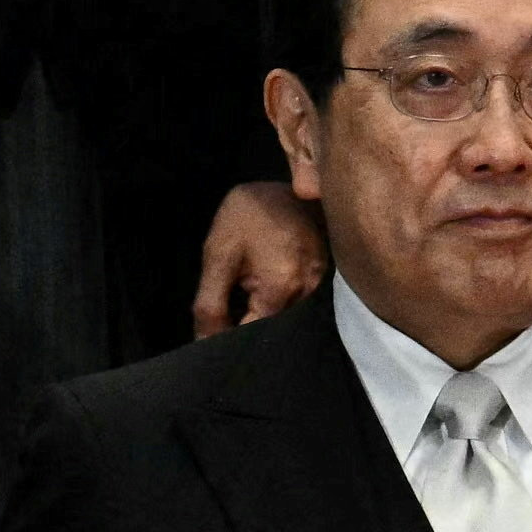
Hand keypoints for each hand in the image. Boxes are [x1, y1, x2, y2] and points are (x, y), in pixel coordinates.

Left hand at [190, 183, 323, 336]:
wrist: (281, 188)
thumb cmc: (245, 218)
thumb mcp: (218, 257)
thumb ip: (210, 305)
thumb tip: (205, 343)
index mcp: (281, 286)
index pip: (254, 334)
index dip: (231, 338)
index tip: (216, 329)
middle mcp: (309, 290)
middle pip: (275, 330)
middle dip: (250, 327)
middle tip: (230, 310)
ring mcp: (322, 284)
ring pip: (288, 319)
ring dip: (266, 315)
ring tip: (250, 292)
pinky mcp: (326, 278)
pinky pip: (300, 304)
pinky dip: (280, 302)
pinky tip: (267, 286)